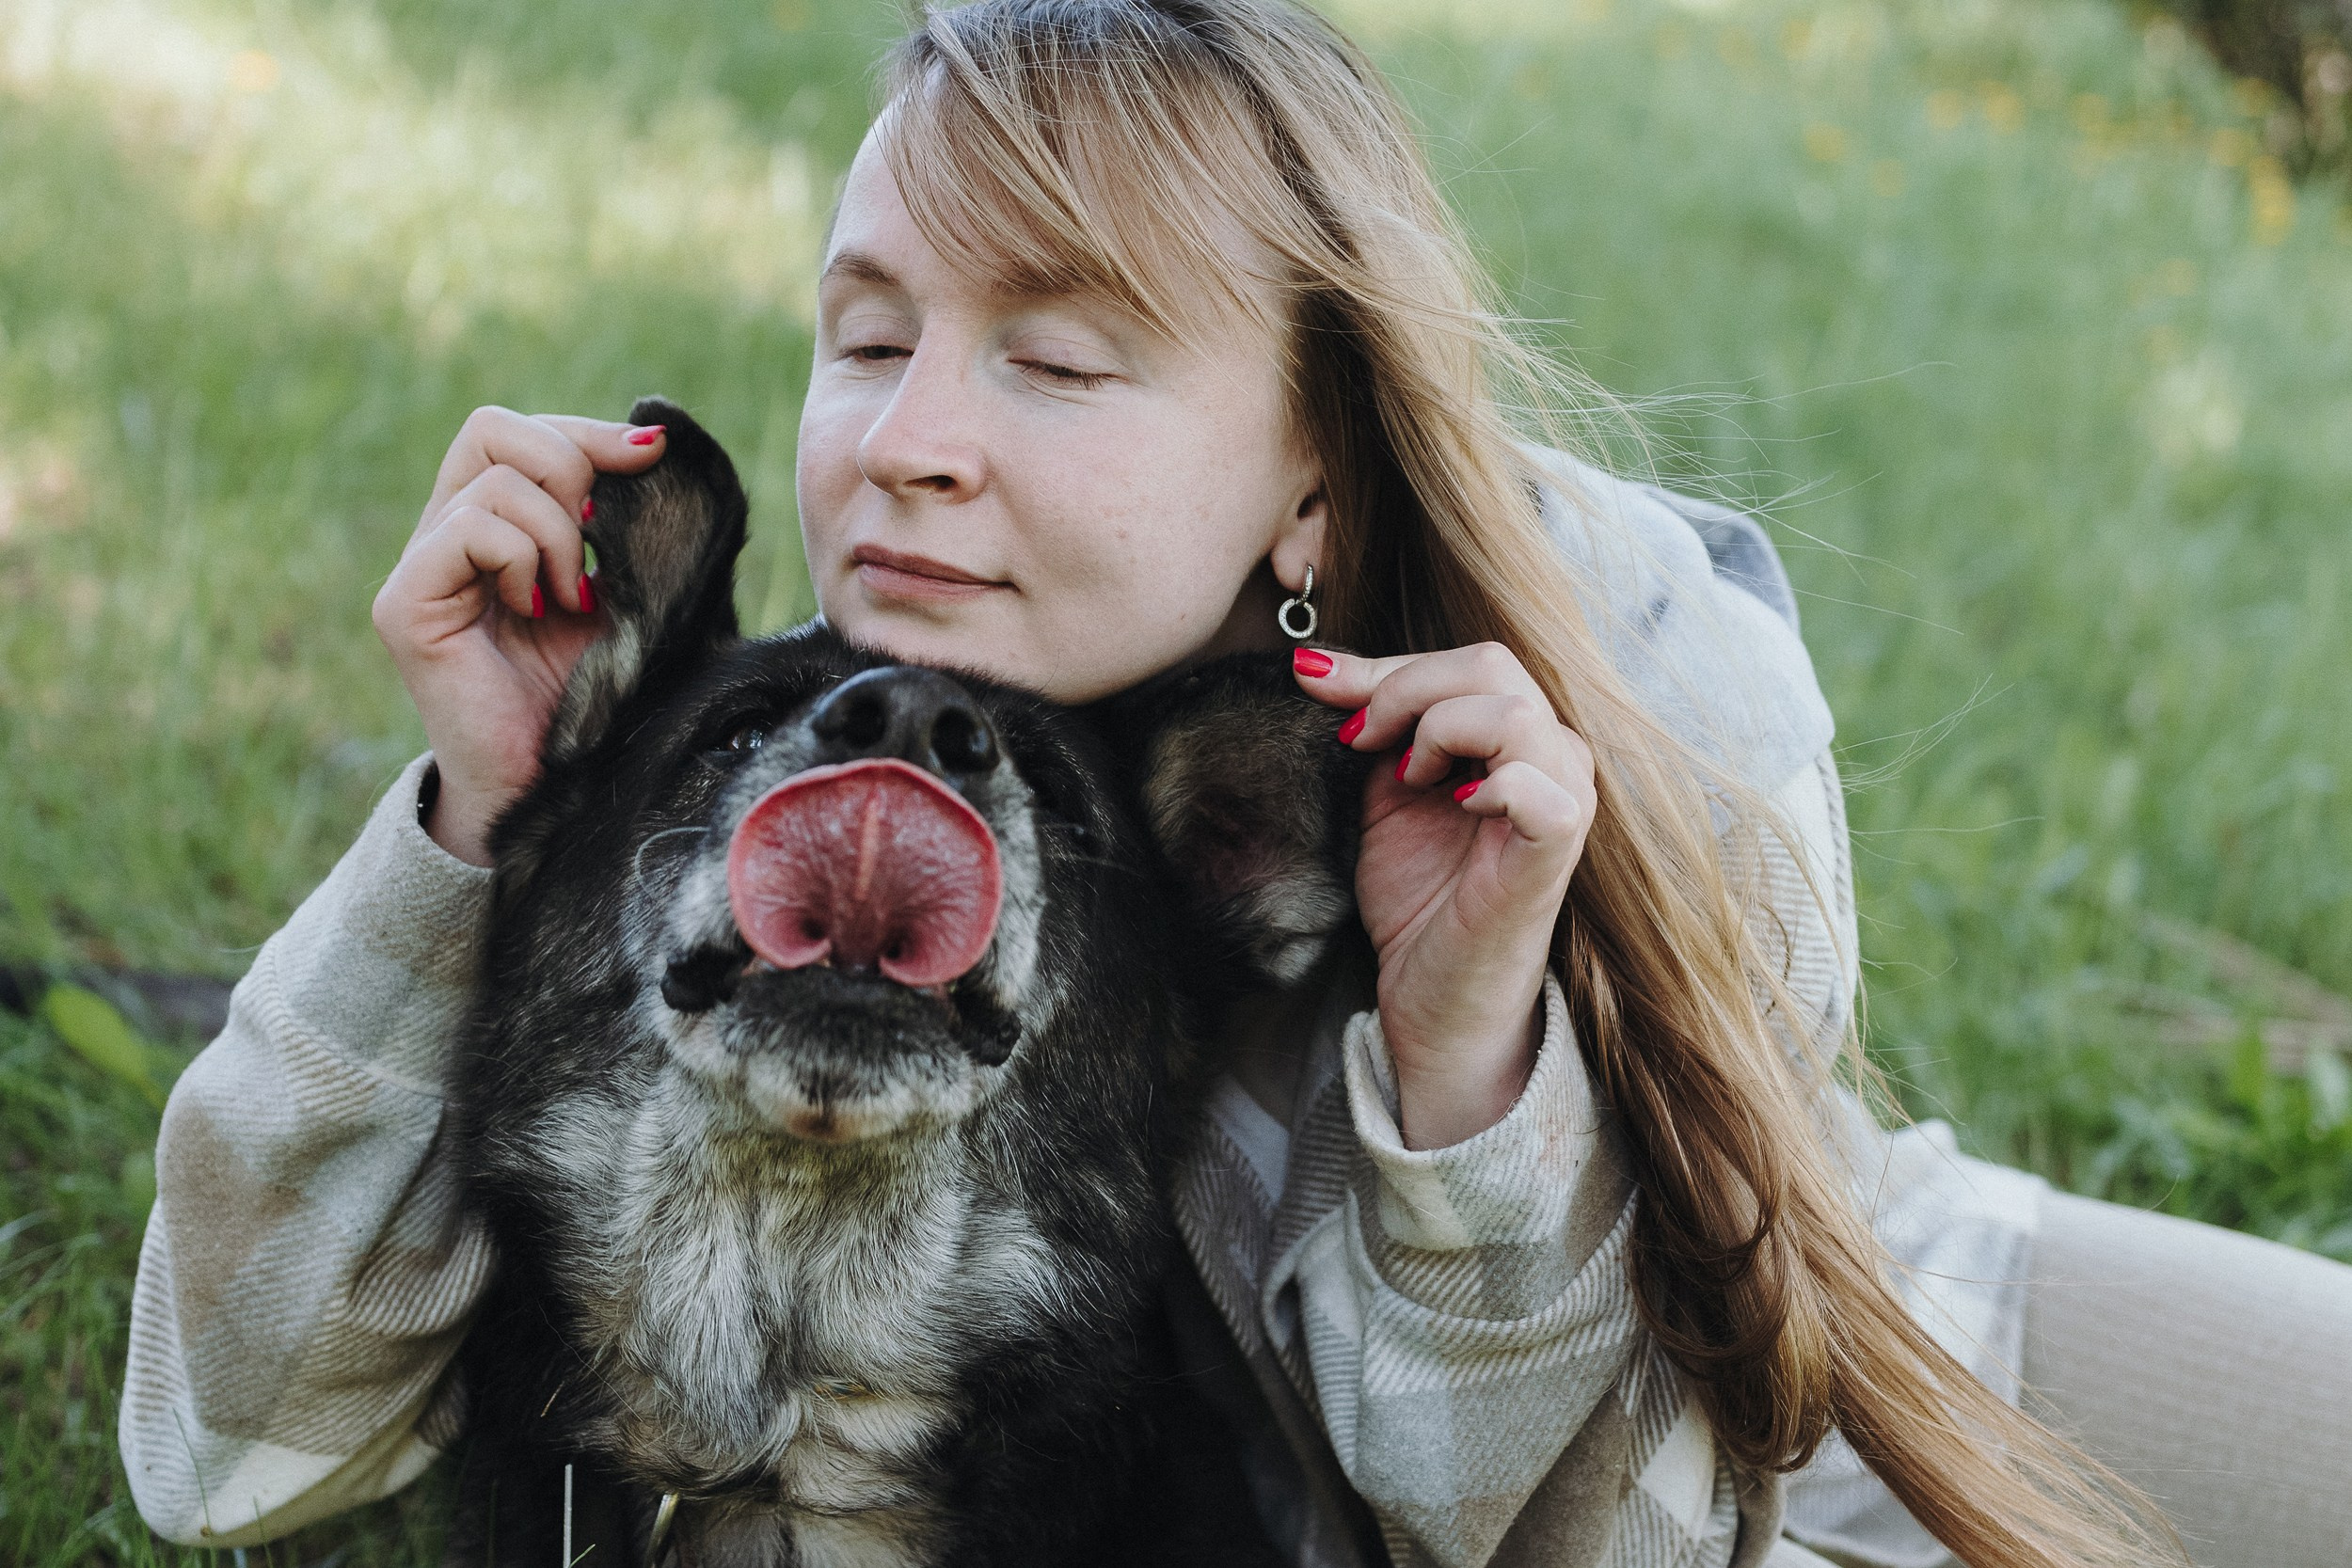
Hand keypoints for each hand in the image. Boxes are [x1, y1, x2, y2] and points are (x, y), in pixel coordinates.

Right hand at [373, 407, 668, 864]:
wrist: (557, 784)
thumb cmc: (592, 695)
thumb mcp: (622, 590)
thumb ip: (627, 522)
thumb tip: (653, 437)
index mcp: (490, 524)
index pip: (521, 432)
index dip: (587, 432)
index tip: (651, 455)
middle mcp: (443, 535)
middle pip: (493, 428)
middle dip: (570, 469)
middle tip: (594, 547)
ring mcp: (417, 567)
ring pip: (495, 481)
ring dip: (559, 536)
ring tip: (568, 600)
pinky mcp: (403, 604)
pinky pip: (470, 528)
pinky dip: (522, 559)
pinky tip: (535, 612)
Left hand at [1295, 643, 1596, 1148]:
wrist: (1434, 1000)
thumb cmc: (1420, 902)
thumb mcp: (1382, 794)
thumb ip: (1370, 727)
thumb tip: (1316, 663)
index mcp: (1520, 738)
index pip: (1467, 661)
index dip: (1385, 666)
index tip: (1316, 685)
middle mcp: (1556, 758)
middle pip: (1491, 664)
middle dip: (1403, 687)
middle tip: (1357, 738)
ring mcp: (1564, 800)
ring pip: (1511, 710)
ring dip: (1437, 730)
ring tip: (1408, 778)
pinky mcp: (1556, 849)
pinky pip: (1535, 783)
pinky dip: (1484, 782)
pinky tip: (1451, 807)